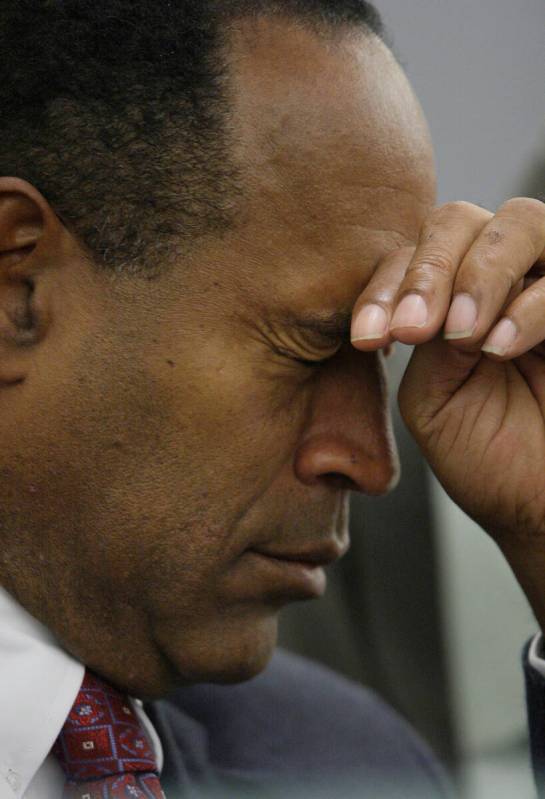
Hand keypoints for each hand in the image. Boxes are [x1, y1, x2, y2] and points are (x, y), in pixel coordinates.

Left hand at [351, 198, 544, 626]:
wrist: (540, 504)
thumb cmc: (489, 456)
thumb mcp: (432, 398)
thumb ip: (424, 338)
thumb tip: (425, 294)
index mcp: (449, 299)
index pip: (410, 259)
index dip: (385, 289)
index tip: (370, 338)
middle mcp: (500, 280)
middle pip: (460, 221)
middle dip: (429, 271)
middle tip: (414, 331)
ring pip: (520, 222)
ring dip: (479, 274)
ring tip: (462, 334)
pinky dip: (530, 303)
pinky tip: (501, 346)